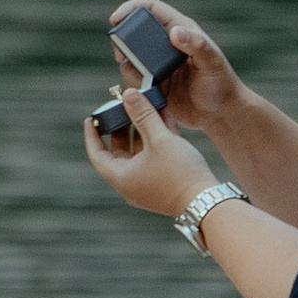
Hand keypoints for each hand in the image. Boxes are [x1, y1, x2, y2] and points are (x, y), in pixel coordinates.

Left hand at [84, 84, 214, 219]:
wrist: (207, 202)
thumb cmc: (180, 172)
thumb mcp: (160, 139)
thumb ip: (144, 115)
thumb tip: (128, 94)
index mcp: (121, 177)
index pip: (97, 154)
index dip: (92, 135)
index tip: (91, 119)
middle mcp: (131, 184)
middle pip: (119, 152)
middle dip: (122, 128)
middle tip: (123, 108)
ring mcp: (147, 186)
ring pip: (139, 153)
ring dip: (142, 131)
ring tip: (146, 108)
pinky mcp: (162, 184)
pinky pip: (153, 159)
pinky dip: (155, 141)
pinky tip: (164, 120)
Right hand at [103, 0, 243, 142]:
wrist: (221, 114)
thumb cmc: (222, 84)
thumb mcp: (213, 63)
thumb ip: (197, 45)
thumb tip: (174, 32)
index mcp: (181, 30)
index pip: (151, 9)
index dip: (131, 9)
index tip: (115, 19)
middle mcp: (167, 44)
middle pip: (134, 33)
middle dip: (122, 42)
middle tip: (119, 55)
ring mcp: (158, 65)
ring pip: (130, 58)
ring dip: (128, 68)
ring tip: (144, 81)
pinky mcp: (154, 84)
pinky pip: (133, 80)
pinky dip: (133, 85)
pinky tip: (147, 94)